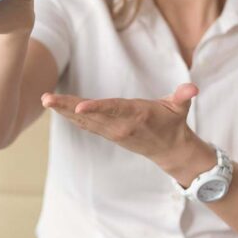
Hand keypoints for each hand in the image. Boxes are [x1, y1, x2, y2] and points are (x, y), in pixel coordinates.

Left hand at [41, 83, 213, 182]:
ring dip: (62, 110)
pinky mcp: (107, 133)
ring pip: (83, 121)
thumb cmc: (173, 122)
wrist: (169, 150)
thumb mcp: (181, 108)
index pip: (113, 110)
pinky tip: (54, 107)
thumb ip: (183, 96)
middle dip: (67, 107)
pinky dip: (68, 116)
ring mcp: (111, 132)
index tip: (78, 107)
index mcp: (136, 116)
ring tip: (45, 100)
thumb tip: (193, 88)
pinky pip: (84, 125)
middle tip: (46, 99)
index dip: (96, 108)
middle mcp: (120, 126)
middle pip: (90, 115)